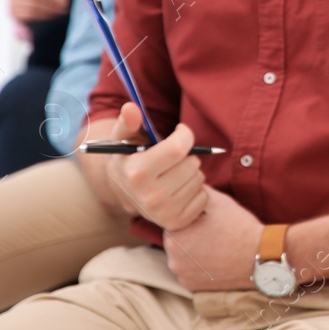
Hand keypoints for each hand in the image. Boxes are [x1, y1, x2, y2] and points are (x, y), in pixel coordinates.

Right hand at [102, 102, 206, 230]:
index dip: (184, 134)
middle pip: (193, 162)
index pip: (180, 147)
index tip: (179, 132)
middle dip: (186, 155)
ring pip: (199, 178)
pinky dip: (195, 190)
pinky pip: (204, 196)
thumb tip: (130, 107)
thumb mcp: (124, 139)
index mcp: (137, 173)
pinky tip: (177, 190)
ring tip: (171, 175)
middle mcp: (150, 196)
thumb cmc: (129, 158)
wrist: (124, 194)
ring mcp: (164, 213)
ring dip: (190, 172)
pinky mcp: (178, 222)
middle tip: (170, 160)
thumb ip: (128, 122)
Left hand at [164, 188, 263, 291]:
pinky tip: (216, 258)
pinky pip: (190, 272)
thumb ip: (197, 192)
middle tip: (213, 231)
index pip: (173, 222)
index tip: (207, 219)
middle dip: (189, 235)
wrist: (261, 256)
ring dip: (193, 251)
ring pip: (183, 257)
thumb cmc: (239, 227)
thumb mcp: (218, 202)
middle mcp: (173, 260)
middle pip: (176, 241)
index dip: (190, 218)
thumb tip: (188, 185)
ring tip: (216, 245)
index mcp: (174, 237)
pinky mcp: (193, 287)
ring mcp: (183, 276)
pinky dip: (199, 266)